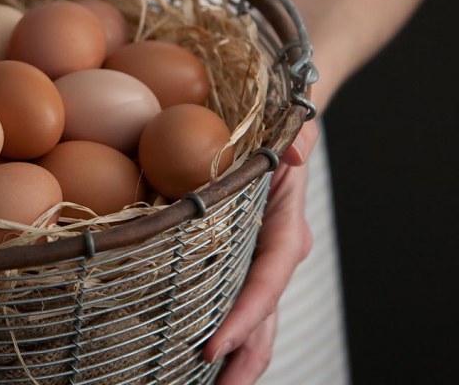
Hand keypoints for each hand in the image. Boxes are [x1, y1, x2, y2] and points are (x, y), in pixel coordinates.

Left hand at [202, 120, 318, 383]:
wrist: (278, 126)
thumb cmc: (279, 125)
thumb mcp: (291, 123)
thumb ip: (296, 135)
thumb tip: (293, 154)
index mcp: (285, 229)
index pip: (267, 283)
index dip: (244, 318)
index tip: (213, 348)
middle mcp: (275, 255)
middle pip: (263, 321)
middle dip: (242, 361)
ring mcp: (257, 263)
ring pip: (252, 324)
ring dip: (232, 361)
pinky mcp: (237, 262)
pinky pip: (230, 305)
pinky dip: (219, 335)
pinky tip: (188, 361)